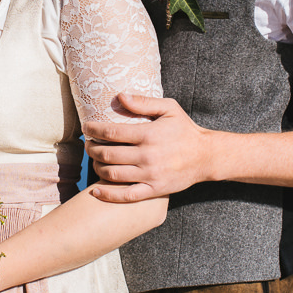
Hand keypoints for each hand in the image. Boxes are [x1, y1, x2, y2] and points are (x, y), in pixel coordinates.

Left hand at [83, 93, 217, 202]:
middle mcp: (147, 156)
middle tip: (88, 144)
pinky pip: (126, 196)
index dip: (94, 129)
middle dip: (92, 148)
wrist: (206, 156)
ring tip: (94, 160)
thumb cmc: (185, 129)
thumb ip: (144, 102)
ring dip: (97, 167)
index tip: (86, 128)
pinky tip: (94, 191)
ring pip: (112, 174)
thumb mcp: (169, 108)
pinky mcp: (154, 190)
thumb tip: (120, 96)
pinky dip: (107, 195)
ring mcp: (150, 175)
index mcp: (148, 134)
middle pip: (108, 154)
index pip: (112, 132)